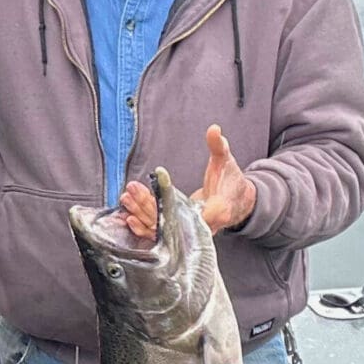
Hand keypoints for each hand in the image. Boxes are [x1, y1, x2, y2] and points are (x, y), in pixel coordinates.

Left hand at [114, 125, 257, 239]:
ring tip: (126, 198)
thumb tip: (214, 129)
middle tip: (132, 190)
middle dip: (149, 206)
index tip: (155, 191)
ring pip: (164, 228)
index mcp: (219, 210)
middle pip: (172, 220)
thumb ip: (218, 146)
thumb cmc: (232, 182)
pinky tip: (129, 217)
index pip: (193, 211)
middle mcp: (204, 226)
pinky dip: (145, 227)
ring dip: (142, 214)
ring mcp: (192, 232)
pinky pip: (162, 233)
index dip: (172, 202)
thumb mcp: (226, 161)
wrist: (237, 202)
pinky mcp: (183, 232)